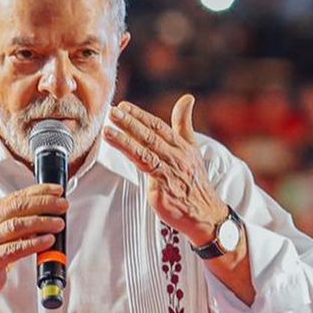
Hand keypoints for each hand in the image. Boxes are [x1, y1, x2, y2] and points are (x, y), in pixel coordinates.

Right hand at [0, 183, 68, 301]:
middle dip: (44, 203)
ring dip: (42, 222)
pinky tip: (48, 240)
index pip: (17, 196)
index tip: (57, 191)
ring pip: (17, 225)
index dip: (40, 191)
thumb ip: (18, 223)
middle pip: (18, 206)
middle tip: (62, 205)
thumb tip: (46, 215)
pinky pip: (16, 248)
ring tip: (59, 223)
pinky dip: (35, 243)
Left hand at [104, 95, 228, 247]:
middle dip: (130, 122)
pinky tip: (119, 152)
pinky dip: (131, 156)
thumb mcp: (192, 149)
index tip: (124, 106)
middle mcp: (176, 156)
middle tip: (113, 111)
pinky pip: (145, 168)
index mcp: (182, 146)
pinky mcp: (163, 185)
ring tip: (107, 129)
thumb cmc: (195, 182)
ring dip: (125, 138)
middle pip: (150, 135)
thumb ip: (184, 125)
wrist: (205, 213)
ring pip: (145, 150)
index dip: (141, 115)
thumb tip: (186, 98)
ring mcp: (170, 171)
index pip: (159, 126)